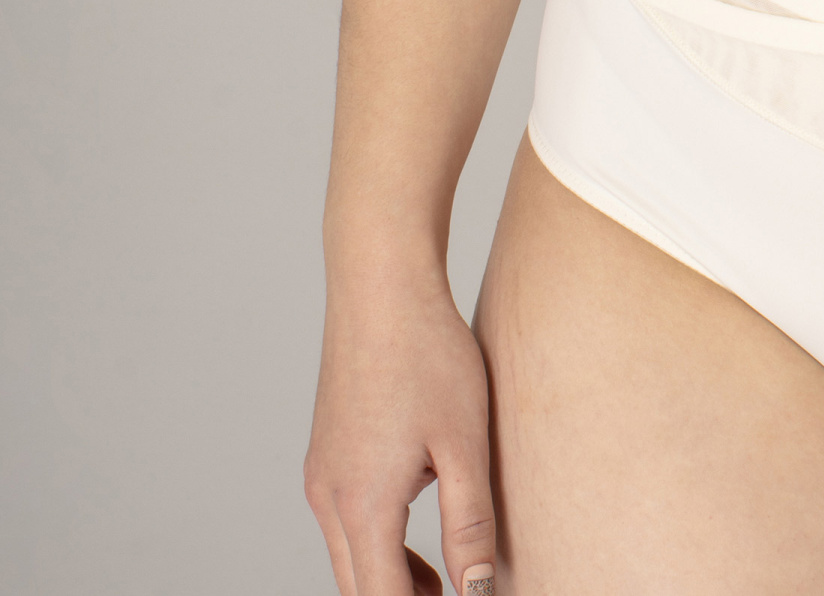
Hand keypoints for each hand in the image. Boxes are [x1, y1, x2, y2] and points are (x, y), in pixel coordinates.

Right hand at [305, 263, 497, 595]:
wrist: (381, 285)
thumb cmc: (428, 354)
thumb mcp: (464, 442)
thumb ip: (469, 524)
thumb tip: (476, 590)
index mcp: (362, 505)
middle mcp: (329, 499)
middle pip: (359, 589)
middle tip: (456, 595)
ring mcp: (321, 476)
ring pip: (349, 559)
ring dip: (389, 581)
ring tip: (441, 586)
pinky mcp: (325, 455)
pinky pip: (345, 524)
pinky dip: (376, 544)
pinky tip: (414, 537)